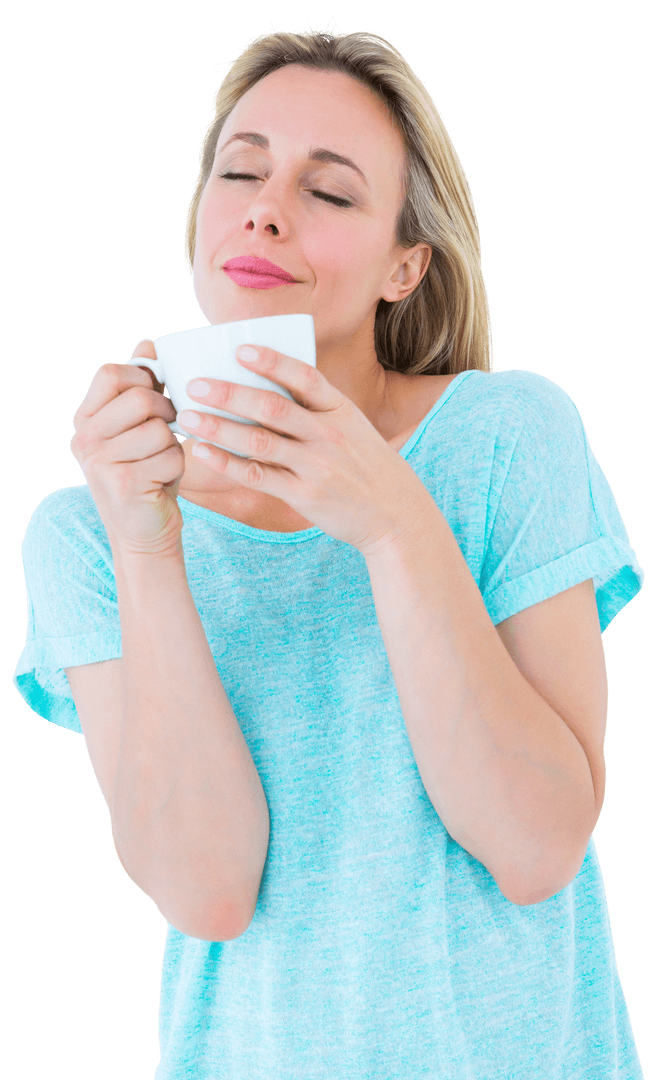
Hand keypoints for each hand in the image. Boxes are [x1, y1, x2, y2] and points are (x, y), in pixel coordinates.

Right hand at [70, 339, 185, 556]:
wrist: (144, 534)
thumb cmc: (147, 476)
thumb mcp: (139, 429)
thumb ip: (140, 389)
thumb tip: (147, 343)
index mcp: (85, 419)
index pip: (110, 373)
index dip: (143, 377)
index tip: (158, 395)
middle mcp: (84, 438)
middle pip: (141, 397)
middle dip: (168, 412)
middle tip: (169, 430)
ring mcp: (99, 462)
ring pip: (160, 428)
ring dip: (173, 444)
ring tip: (161, 461)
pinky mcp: (123, 482)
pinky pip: (171, 455)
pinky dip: (178, 467)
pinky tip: (164, 481)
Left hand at [177, 344, 434, 554]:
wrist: (395, 515)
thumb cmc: (366, 467)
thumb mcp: (353, 428)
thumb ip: (318, 409)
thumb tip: (268, 385)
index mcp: (341, 410)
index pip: (304, 376)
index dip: (271, 361)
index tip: (238, 349)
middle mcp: (329, 435)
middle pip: (273, 407)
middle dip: (230, 394)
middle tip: (194, 385)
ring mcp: (317, 466)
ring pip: (259, 442)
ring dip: (219, 428)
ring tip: (187, 418)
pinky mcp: (305, 495)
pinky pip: (259, 477)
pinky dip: (227, 464)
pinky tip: (202, 453)